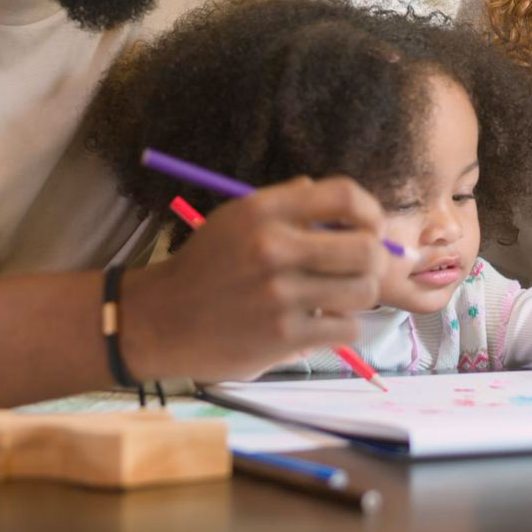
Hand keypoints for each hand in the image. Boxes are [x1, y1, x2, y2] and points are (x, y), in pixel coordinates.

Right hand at [128, 176, 389, 381]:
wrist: (158, 321)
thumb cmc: (204, 268)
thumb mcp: (235, 220)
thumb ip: (284, 204)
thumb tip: (329, 194)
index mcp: (263, 212)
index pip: (344, 196)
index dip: (370, 211)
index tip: (370, 226)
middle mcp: (272, 248)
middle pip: (366, 248)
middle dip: (373, 259)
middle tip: (359, 268)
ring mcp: (279, 295)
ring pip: (363, 291)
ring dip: (357, 295)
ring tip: (336, 296)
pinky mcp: (283, 337)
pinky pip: (347, 329)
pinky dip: (340, 327)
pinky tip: (319, 323)